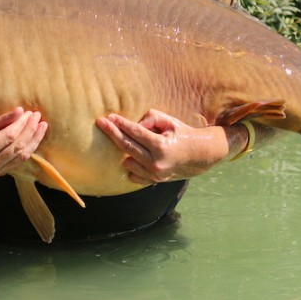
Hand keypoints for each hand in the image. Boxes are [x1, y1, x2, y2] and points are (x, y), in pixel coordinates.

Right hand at [0, 107, 46, 177]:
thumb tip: (19, 111)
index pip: (10, 136)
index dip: (23, 124)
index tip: (31, 111)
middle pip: (18, 147)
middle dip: (31, 132)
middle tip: (40, 117)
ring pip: (19, 158)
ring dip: (33, 142)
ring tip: (42, 127)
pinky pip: (14, 164)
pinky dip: (25, 152)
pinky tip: (33, 141)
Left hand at [95, 109, 233, 184]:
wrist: (200, 156)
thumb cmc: (182, 134)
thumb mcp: (169, 121)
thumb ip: (150, 119)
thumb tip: (133, 125)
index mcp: (161, 146)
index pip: (135, 133)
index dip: (120, 124)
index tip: (108, 117)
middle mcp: (157, 162)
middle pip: (126, 147)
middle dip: (112, 133)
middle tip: (101, 123)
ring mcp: (155, 174)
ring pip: (127, 162)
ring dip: (124, 150)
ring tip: (126, 140)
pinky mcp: (154, 181)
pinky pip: (133, 175)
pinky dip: (131, 165)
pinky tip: (132, 156)